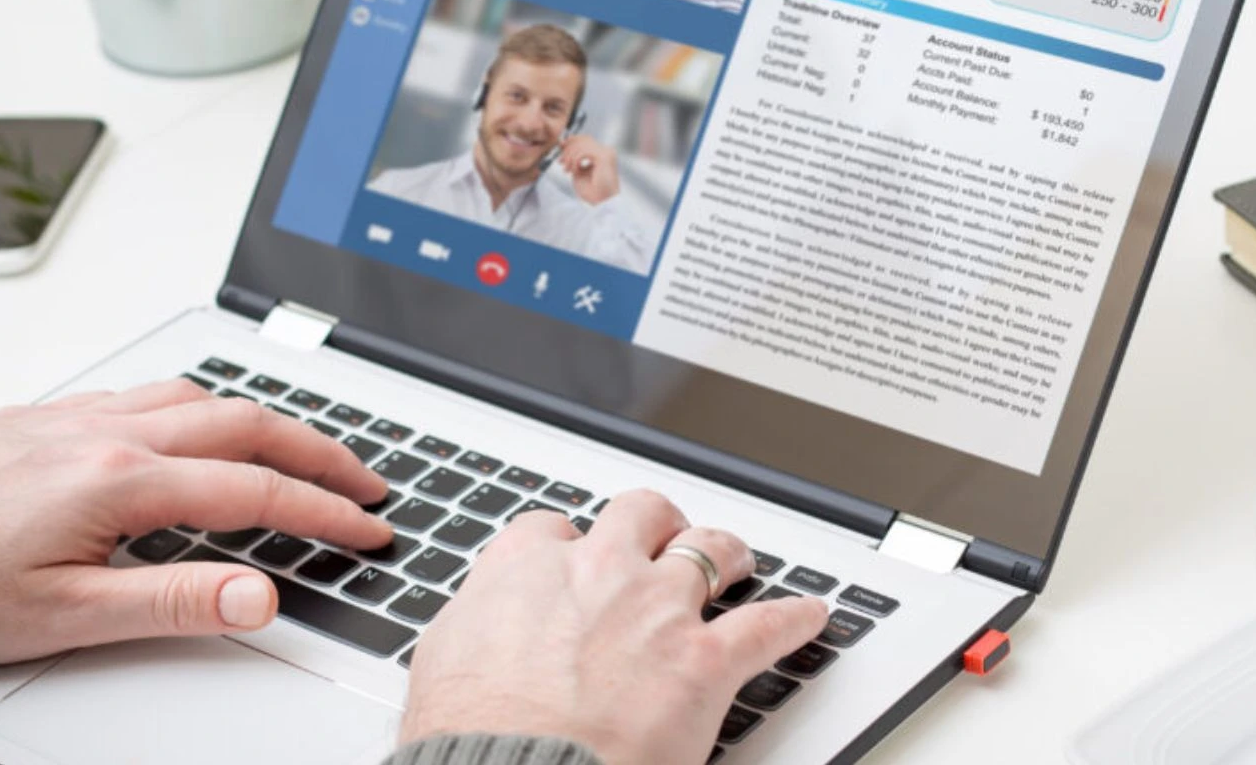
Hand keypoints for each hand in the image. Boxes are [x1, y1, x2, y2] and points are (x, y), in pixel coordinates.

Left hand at [0, 379, 390, 665]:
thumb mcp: (61, 616)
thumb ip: (173, 601)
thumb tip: (259, 596)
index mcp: (120, 480)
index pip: (255, 490)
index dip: (324, 512)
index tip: (368, 528)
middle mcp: (108, 432)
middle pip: (248, 421)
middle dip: (321, 451)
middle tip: (366, 481)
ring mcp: (82, 415)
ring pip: (204, 396)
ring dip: (270, 420)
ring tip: (306, 450)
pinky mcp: (55, 415)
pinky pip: (156, 393)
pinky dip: (209, 406)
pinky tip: (206, 427)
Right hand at [401, 490, 828, 764]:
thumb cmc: (472, 740)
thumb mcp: (445, 661)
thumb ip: (477, 624)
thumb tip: (482, 626)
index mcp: (527, 570)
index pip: (553, 528)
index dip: (571, 544)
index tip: (578, 558)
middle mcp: (599, 574)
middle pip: (641, 515)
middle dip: (657, 524)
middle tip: (665, 537)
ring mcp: (658, 611)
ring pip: (711, 549)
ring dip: (728, 552)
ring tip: (737, 561)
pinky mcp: (705, 661)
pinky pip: (768, 626)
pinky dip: (795, 620)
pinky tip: (810, 616)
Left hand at [557, 133, 619, 205]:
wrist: (602, 204)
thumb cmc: (592, 192)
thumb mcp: (577, 170)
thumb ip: (572, 157)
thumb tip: (562, 141)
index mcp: (602, 154)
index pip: (585, 139)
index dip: (570, 142)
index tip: (560, 152)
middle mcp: (606, 151)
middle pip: (582, 139)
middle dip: (568, 149)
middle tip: (561, 163)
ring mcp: (607, 153)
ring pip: (582, 144)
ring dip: (570, 157)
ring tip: (567, 170)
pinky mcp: (604, 157)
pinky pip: (584, 151)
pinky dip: (575, 160)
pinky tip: (574, 171)